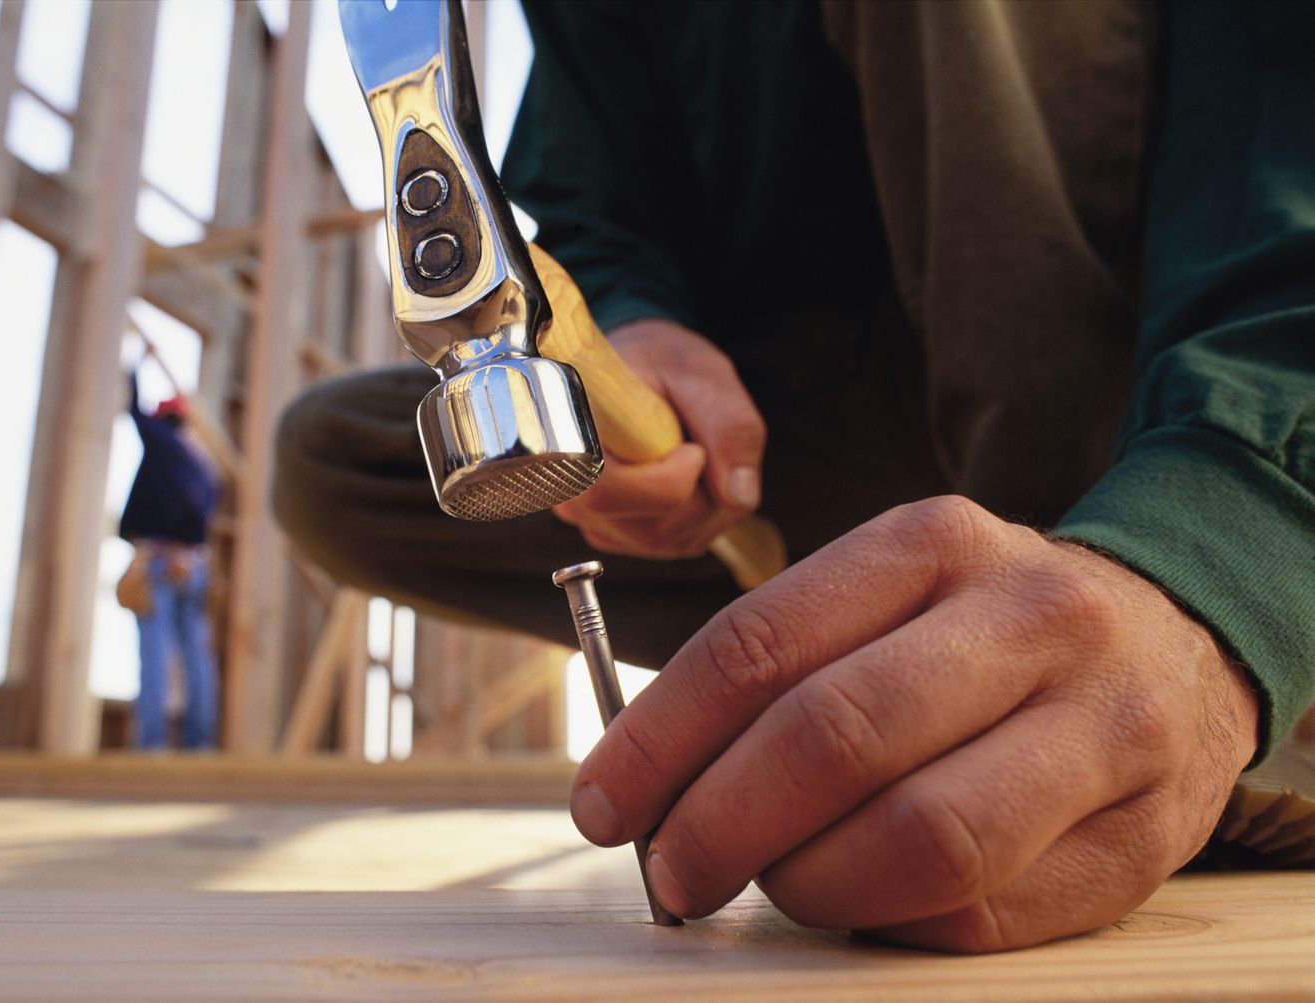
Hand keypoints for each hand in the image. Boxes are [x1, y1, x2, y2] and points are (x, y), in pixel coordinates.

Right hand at [553, 319, 765, 558]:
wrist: (638, 372)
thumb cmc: (658, 363)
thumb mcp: (701, 372)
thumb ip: (727, 426)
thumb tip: (739, 496)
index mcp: (569, 440)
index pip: (607, 492)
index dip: (665, 478)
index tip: (691, 445)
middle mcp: (573, 494)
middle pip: (654, 528)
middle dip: (703, 491)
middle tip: (701, 440)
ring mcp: (597, 522)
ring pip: (673, 539)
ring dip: (709, 500)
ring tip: (695, 450)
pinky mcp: (622, 536)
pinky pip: (680, 542)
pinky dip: (704, 513)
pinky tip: (690, 474)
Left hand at [570, 496, 1258, 951]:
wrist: (1177, 641)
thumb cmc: (983, 632)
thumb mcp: (890, 594)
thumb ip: (782, 666)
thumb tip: (649, 780)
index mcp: (932, 543)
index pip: (759, 645)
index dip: (661, 738)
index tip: (605, 803)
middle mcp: (1029, 618)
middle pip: (835, 738)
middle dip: (722, 824)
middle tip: (675, 873)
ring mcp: (1104, 725)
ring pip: (922, 839)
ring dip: (812, 885)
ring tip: (778, 885)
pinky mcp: (1147, 835)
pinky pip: (988, 913)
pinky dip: (897, 924)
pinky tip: (871, 902)